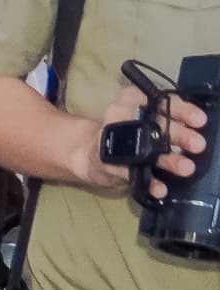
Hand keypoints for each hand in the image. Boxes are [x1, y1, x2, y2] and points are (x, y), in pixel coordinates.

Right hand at [83, 85, 209, 196]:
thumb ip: (167, 117)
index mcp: (132, 100)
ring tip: (186, 168)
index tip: (199, 120)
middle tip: (198, 144)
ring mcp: (114, 142)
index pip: (160, 100)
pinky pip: (131, 174)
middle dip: (179, 135)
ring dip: (168, 160)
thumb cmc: (127, 132)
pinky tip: (160, 189)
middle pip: (154, 124)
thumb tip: (199, 123)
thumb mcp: (143, 117)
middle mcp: (120, 116)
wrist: (90, 153)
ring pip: (145, 150)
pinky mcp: (109, 165)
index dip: (182, 109)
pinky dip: (148, 183)